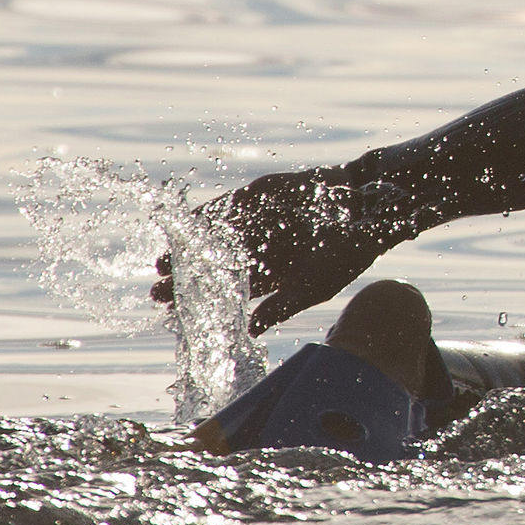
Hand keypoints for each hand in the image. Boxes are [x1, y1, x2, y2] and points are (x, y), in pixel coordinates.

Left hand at [149, 162, 389, 335]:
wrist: (367, 207)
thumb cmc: (347, 254)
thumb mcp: (315, 287)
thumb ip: (281, 307)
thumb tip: (249, 331)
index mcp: (272, 275)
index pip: (230, 291)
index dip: (204, 300)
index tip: (175, 312)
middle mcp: (262, 248)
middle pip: (217, 265)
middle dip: (188, 277)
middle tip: (157, 290)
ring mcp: (260, 221)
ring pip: (217, 237)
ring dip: (192, 249)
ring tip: (162, 263)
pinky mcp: (261, 194)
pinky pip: (228, 206)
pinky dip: (207, 216)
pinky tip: (187, 226)